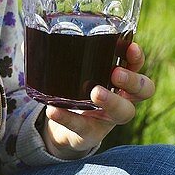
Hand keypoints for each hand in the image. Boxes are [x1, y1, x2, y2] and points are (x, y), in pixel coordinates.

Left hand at [42, 42, 154, 158]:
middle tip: (115, 73)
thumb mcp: (70, 73)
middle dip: (133, 80)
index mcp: (118, 78)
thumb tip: (29, 40)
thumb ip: (53, 54)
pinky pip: (84, 128)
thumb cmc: (73, 91)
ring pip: (125, 113)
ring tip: (95, 92)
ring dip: (112, 101)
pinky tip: (53, 110)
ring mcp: (108, 118)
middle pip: (144, 90)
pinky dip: (67, 118)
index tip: (130, 47)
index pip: (138, 66)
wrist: (63, 129)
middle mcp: (121, 98)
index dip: (137, 57)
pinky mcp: (90, 134)